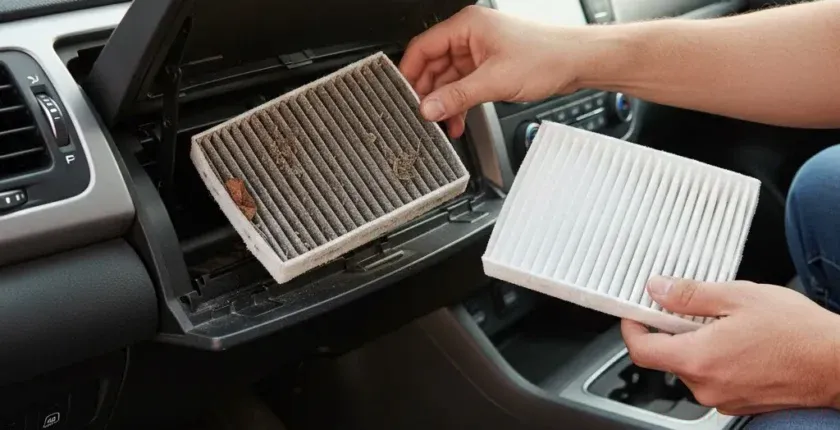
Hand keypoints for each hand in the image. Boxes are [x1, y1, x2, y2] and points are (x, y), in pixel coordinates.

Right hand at [399, 5, 587, 137]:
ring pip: (449, 79)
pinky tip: (457, 121)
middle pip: (434, 65)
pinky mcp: (491, 67)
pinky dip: (460, 104)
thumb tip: (428, 108)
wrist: (578, 62)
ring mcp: (481, 52)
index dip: (409, 73)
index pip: (423, 47)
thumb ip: (457, 96)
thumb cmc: (547, 57)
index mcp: (467, 26)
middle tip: (422, 115)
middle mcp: (471, 36)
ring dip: (445, 102)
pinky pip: (465, 86)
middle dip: (428, 92)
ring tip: (442, 123)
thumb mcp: (494, 81)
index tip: (403, 96)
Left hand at [621, 276, 839, 415]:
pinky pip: (714, 377)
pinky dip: (717, 358)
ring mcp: (723, 398)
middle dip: (672, 331)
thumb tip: (657, 289)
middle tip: (690, 307)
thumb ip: (689, 294)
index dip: (631, 328)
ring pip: (692, 367)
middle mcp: (706, 386)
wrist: (838, 363)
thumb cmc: (798, 332)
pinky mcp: (739, 403)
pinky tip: (741, 341)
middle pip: (667, 357)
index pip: (641, 350)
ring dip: (698, 344)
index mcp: (698, 359)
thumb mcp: (738, 297)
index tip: (633, 313)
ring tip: (727, 323)